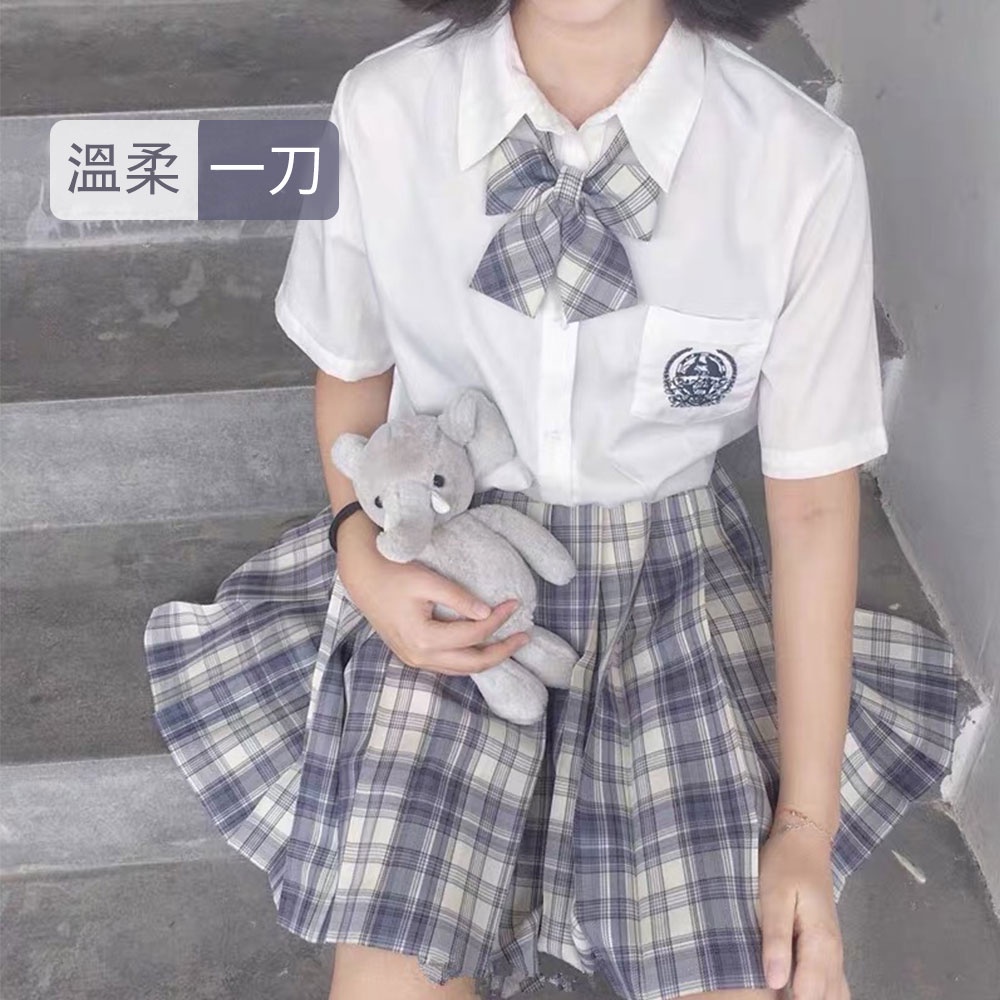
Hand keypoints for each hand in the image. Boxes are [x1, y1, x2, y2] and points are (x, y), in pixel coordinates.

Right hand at [337, 539, 529, 675]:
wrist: (363, 579)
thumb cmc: (393, 574)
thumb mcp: (427, 581)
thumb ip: (458, 598)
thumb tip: (487, 613)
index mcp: (423, 638)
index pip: (473, 633)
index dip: (498, 620)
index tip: (515, 603)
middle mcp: (420, 657)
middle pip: (472, 663)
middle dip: (502, 651)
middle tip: (525, 637)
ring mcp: (416, 660)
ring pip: (461, 669)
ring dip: (488, 658)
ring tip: (510, 643)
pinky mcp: (414, 657)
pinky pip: (449, 665)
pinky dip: (470, 658)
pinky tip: (483, 646)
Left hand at [758, 820, 849, 999]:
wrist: (805, 840)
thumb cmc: (784, 865)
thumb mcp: (773, 897)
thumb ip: (776, 940)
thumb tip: (775, 982)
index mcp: (820, 943)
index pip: (811, 995)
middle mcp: (834, 953)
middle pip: (827, 999)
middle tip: (775, 996)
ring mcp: (835, 952)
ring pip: (835, 994)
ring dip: (816, 998)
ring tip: (789, 994)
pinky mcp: (829, 947)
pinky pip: (835, 984)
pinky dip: (824, 994)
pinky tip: (804, 993)